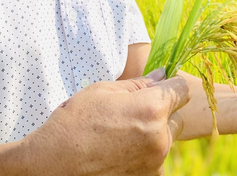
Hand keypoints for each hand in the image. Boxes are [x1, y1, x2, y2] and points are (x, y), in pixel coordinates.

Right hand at [24, 68, 190, 175]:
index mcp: (151, 109)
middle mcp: (160, 137)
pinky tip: (117, 151)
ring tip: (118, 135)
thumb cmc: (75, 121)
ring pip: (164, 140)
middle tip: (131, 113)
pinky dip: (142, 154)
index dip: (171, 85)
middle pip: (176, 117)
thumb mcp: (103, 91)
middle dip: (161, 112)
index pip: (182, 89)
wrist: (54, 162)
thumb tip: (161, 75)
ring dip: (151, 135)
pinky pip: (153, 159)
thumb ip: (138, 84)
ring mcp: (155, 162)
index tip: (160, 86)